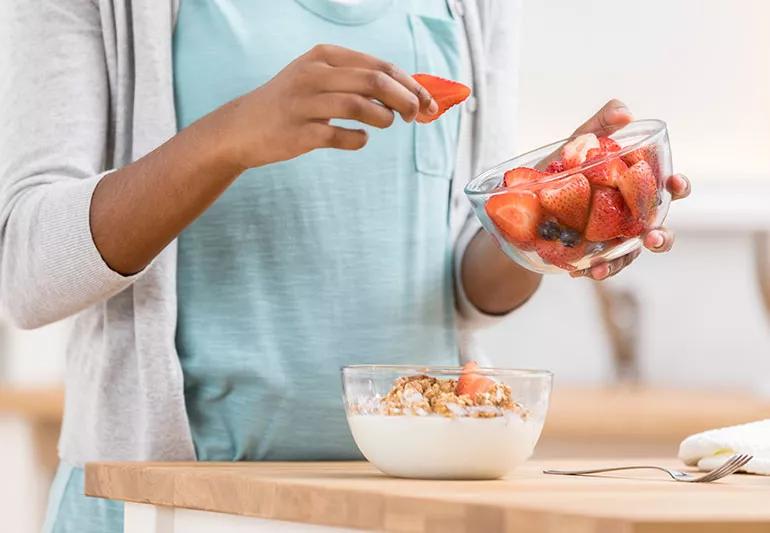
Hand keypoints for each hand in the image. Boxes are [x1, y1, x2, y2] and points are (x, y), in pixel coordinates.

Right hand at [215, 44, 436, 170]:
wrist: (242, 128)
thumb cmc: (291, 104)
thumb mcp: (319, 80)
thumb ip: (357, 82)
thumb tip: (407, 93)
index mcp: (324, 56)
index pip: (379, 65)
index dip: (410, 84)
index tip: (429, 102)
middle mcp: (314, 75)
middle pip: (374, 81)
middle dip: (405, 99)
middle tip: (417, 116)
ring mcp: (304, 103)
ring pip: (359, 105)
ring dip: (383, 118)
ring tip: (386, 123)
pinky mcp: (299, 133)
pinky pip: (340, 136)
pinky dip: (357, 139)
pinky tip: (358, 138)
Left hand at [568, 99, 691, 279]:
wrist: (525, 202)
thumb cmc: (561, 168)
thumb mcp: (576, 143)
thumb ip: (600, 125)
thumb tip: (625, 111)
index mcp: (636, 187)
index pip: (668, 188)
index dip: (678, 186)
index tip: (674, 183)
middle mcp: (632, 215)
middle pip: (659, 229)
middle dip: (661, 236)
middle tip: (652, 237)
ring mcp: (615, 237)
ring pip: (632, 253)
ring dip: (624, 260)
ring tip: (606, 266)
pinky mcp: (595, 254)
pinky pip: (603, 266)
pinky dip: (597, 269)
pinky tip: (586, 271)